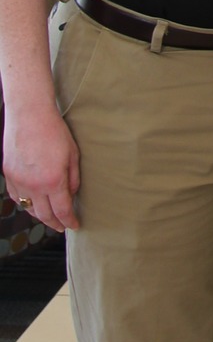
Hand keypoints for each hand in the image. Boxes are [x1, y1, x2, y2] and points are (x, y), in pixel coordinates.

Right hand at [2, 100, 80, 233]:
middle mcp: (34, 186)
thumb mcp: (72, 153)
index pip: (62, 210)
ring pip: (28, 208)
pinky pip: (17, 197)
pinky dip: (26, 203)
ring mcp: (19, 182)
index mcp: (53, 181)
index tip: (74, 225)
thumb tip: (71, 194)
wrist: (29, 115)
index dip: (69, 221)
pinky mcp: (9, 175)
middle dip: (55, 223)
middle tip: (62, 226)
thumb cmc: (54, 131)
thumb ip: (73, 178)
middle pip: (44, 215)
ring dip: (40, 215)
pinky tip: (32, 202)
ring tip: (49, 217)